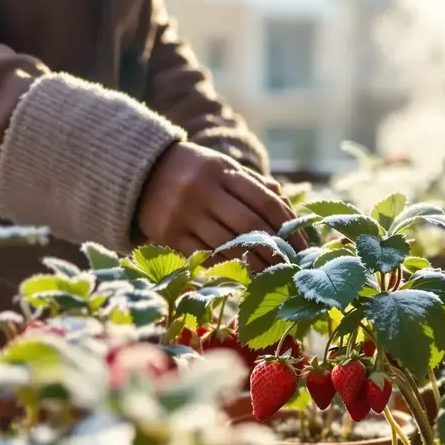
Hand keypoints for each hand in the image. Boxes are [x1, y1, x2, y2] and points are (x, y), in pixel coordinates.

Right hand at [136, 142, 305, 267]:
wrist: (141, 173)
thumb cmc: (195, 173)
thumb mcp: (222, 168)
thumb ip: (254, 185)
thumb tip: (289, 209)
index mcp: (222, 170)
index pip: (264, 200)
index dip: (288, 225)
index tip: (303, 245)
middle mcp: (202, 190)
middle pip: (249, 225)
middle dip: (275, 249)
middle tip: (292, 267)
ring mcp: (184, 212)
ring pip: (227, 244)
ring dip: (254, 264)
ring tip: (273, 276)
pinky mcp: (168, 233)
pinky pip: (204, 255)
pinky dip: (226, 267)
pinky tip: (243, 276)